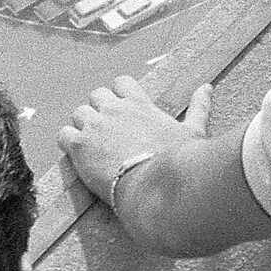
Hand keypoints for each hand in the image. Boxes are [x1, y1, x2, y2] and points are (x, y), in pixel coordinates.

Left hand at [59, 75, 210, 205]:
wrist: (156, 188)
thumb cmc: (178, 162)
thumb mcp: (193, 130)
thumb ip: (198, 107)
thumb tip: (206, 88)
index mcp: (140, 104)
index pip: (121, 83)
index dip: (118, 96)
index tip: (122, 112)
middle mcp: (115, 109)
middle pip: (96, 96)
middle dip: (99, 111)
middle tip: (107, 133)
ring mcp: (95, 126)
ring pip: (78, 114)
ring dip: (83, 127)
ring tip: (92, 147)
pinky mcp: (80, 146)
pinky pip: (63, 135)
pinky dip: (68, 143)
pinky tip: (78, 157)